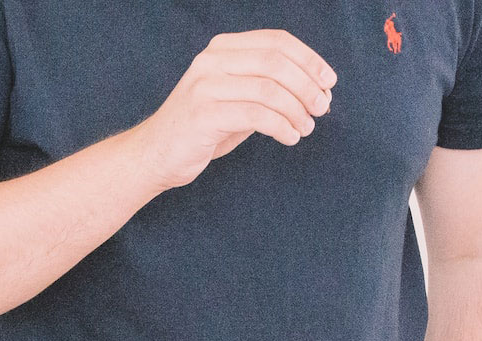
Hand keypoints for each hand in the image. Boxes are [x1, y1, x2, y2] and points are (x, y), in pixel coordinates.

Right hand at [135, 31, 336, 190]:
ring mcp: (205, 87)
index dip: (309, 59)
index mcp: (221, 49)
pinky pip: (256, 116)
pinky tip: (290, 137)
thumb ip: (266, 90)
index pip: (276, 42)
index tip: (329, 81)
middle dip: (307, 85)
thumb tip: (315, 92)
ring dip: (296, 110)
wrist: (153, 157)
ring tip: (306, 127)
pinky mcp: (203, 115)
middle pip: (276, 62)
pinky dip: (281, 127)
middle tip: (322, 108)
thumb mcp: (235, 100)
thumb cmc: (199, 131)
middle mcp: (212, 61)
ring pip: (269, 89)